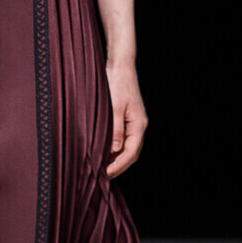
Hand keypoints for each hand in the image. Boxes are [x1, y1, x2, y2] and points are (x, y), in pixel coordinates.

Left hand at [104, 60, 147, 177]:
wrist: (120, 66)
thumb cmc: (116, 84)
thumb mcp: (113, 107)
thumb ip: (115, 130)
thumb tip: (114, 151)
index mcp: (139, 124)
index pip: (131, 152)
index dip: (119, 166)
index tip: (106, 174)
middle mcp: (139, 126)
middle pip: (131, 153)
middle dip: (119, 166)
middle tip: (104, 176)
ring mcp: (134, 122)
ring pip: (128, 147)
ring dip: (117, 158)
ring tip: (102, 167)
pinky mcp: (128, 118)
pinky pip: (123, 139)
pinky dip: (115, 148)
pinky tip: (104, 151)